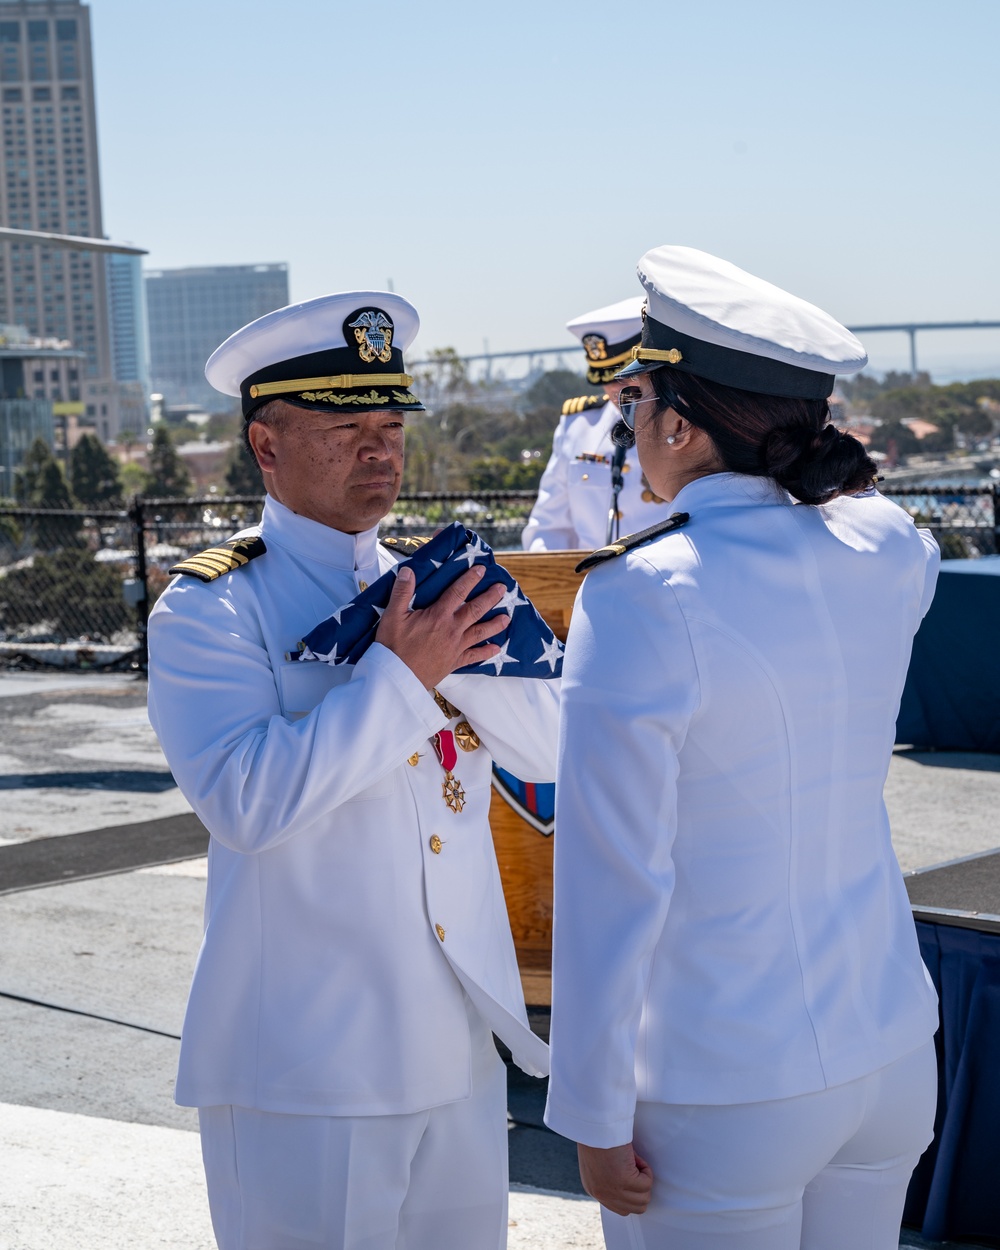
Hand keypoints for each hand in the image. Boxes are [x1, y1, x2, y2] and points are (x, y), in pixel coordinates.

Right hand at [375, 564, 509, 689]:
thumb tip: (408, 571)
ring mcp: (455, 647)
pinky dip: (486, 653)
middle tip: (502, 589)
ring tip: (507, 618)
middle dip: (490, 598)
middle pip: (476, 610)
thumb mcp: (392, 616)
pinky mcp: (454, 662)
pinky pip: (474, 656)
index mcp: (438, 616)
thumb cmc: (393, 647)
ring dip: (495, 624)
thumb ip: (402, 592)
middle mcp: (451, 630)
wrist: (396, 677)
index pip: (458, 592)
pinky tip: (496, 649)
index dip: (470, 579)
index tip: (481, 569)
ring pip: (480, 632)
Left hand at [578, 1142, 653, 1216]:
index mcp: (595, 1190)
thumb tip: (630, 1184)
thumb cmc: (598, 1136)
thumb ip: (609, 1179)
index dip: (632, 1195)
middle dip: (641, 1189)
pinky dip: (646, 1169)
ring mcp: (614, 1190)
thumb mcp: (599, 1165)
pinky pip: (647, 1183)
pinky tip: (634, 1157)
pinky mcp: (624, 1180)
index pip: (621, 1209)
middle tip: (634, 1168)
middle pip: (636, 1208)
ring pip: (644, 1199)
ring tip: (633, 1161)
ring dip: (644, 1180)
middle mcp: (604, 1194)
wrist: (594, 1125)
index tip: (633, 1177)